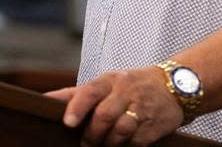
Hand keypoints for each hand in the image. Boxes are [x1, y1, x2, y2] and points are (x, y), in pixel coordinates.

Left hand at [46, 67, 184, 145]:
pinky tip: (121, 146)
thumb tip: (46, 100)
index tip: (68, 123)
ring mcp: (142, 109)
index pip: (90, 91)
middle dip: (92, 134)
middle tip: (85, 143)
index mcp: (111, 80)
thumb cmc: (131, 86)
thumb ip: (78, 94)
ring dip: (108, 144)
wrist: (175, 85)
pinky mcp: (154, 126)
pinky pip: (135, 143)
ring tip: (103, 145)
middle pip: (104, 115)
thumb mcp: (107, 83)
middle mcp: (127, 92)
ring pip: (120, 131)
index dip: (77, 107)